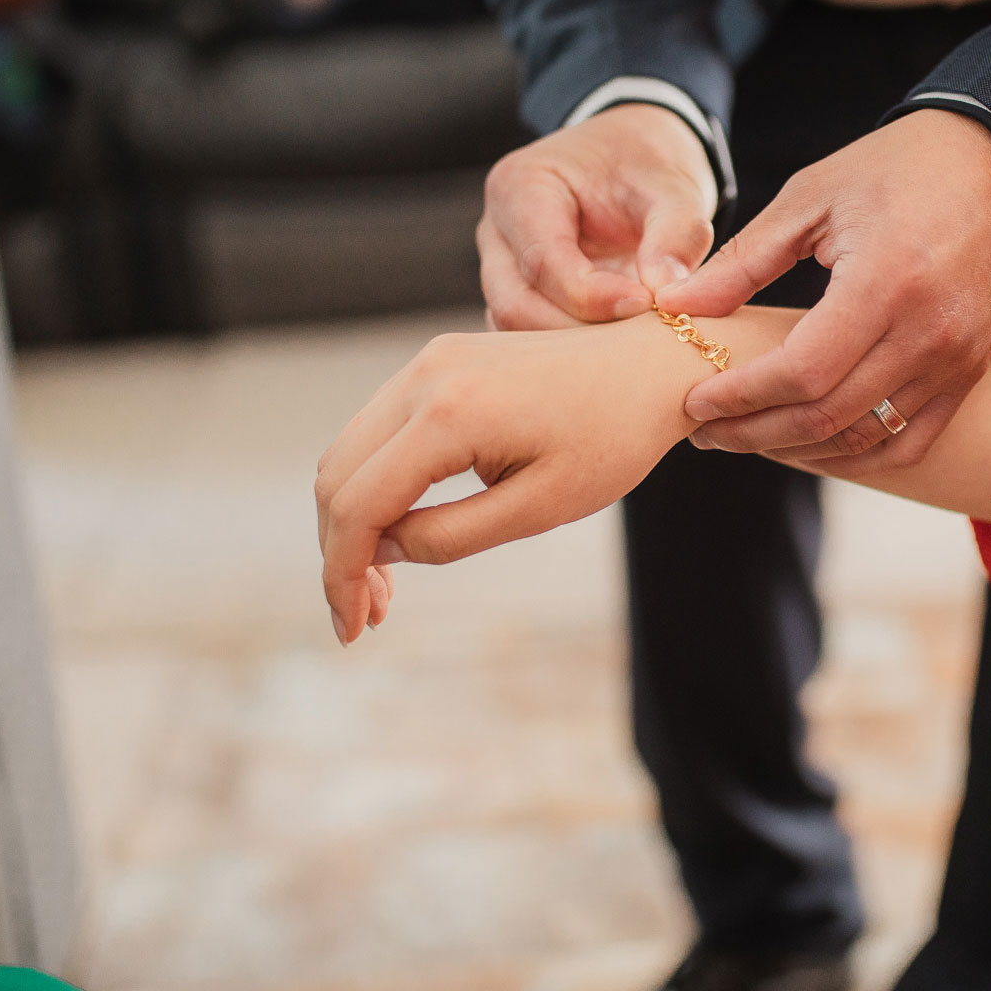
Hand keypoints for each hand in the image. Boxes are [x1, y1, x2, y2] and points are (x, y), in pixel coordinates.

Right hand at [313, 311, 778, 644]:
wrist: (653, 365)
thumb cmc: (614, 437)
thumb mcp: (540, 508)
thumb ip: (450, 535)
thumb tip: (380, 550)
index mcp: (451, 412)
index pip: (359, 502)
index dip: (343, 573)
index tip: (353, 630)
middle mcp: (426, 375)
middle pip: (336, 475)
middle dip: (340, 552)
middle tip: (368, 615)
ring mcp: (428, 361)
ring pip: (349, 451)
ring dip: (353, 520)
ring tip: (385, 584)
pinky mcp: (439, 361)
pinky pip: (379, 429)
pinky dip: (376, 482)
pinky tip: (403, 529)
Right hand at [478, 103, 716, 329]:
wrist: (634, 160)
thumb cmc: (645, 166)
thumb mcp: (672, 187)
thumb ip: (676, 234)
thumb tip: (668, 294)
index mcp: (521, 186)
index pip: (542, 259)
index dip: (592, 295)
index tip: (646, 305)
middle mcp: (498, 231)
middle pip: (516, 303)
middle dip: (580, 332)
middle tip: (641, 338)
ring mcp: (499, 268)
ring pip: (515, 329)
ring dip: (573, 349)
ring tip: (632, 346)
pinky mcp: (517, 297)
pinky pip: (529, 338)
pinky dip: (570, 353)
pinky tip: (616, 351)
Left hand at [655, 109, 990, 468]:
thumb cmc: (895, 170)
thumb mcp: (811, 197)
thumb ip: (743, 260)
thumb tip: (675, 305)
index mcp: (886, 282)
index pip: (802, 372)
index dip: (740, 396)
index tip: (694, 399)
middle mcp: (928, 333)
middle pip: (827, 416)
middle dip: (753, 432)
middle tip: (705, 429)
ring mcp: (954, 361)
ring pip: (863, 439)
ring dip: (795, 449)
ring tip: (744, 434)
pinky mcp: (967, 373)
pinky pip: (907, 443)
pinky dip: (852, 456)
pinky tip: (806, 445)